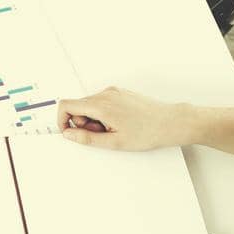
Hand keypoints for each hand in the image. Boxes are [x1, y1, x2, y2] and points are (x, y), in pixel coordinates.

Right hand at [55, 87, 191, 150]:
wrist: (172, 122)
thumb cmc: (148, 132)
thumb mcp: (114, 142)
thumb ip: (87, 138)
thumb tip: (69, 134)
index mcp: (101, 106)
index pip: (66, 105)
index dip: (62, 120)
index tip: (69, 132)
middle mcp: (105, 94)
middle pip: (77, 106)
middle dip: (82, 122)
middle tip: (101, 134)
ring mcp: (113, 92)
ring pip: (90, 104)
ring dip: (94, 118)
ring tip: (113, 129)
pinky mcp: (120, 92)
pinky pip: (102, 101)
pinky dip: (103, 113)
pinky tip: (119, 122)